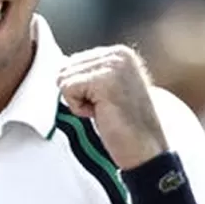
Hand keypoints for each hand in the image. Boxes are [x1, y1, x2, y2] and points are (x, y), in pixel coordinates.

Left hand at [57, 45, 166, 168]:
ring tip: (104, 110)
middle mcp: (118, 54)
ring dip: (78, 102)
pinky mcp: (104, 80)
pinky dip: (78, 108)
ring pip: (64, 78)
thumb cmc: (123, 126)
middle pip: (65, 67)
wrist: (145, 150)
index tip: (105, 102)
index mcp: (119, 53)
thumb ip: (88, 73)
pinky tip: (101, 114)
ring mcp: (113, 65)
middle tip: (104, 108)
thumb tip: (59, 65)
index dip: (80, 89)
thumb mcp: (106, 90)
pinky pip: (68, 89)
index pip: (72, 61)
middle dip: (78, 94)